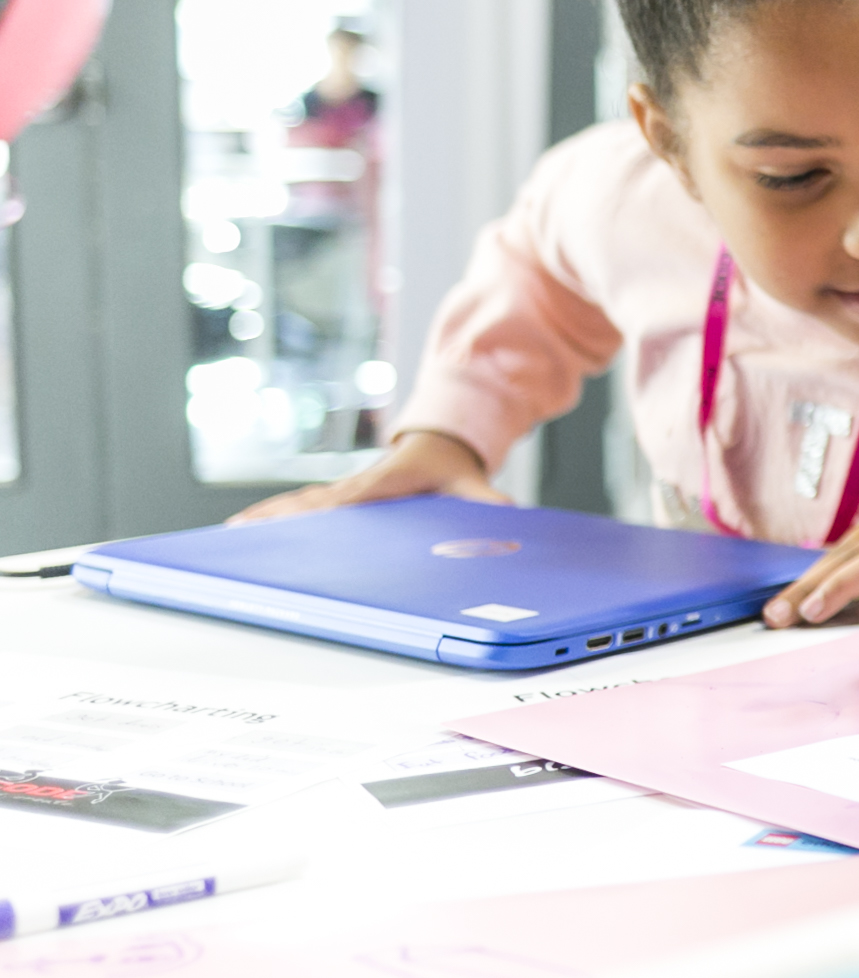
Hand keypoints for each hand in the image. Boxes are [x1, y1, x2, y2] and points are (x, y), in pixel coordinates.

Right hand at [228, 429, 508, 523]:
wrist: (440, 442)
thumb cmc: (451, 465)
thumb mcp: (471, 480)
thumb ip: (487, 497)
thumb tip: (508, 511)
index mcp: (383, 482)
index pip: (347, 498)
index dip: (321, 509)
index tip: (297, 519)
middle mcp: (356, 486)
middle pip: (311, 503)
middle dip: (277, 516)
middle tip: (240, 533)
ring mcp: (344, 492)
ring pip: (299, 505)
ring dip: (267, 518)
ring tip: (231, 535)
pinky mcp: (340, 498)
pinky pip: (301, 508)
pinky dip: (272, 516)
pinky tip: (245, 528)